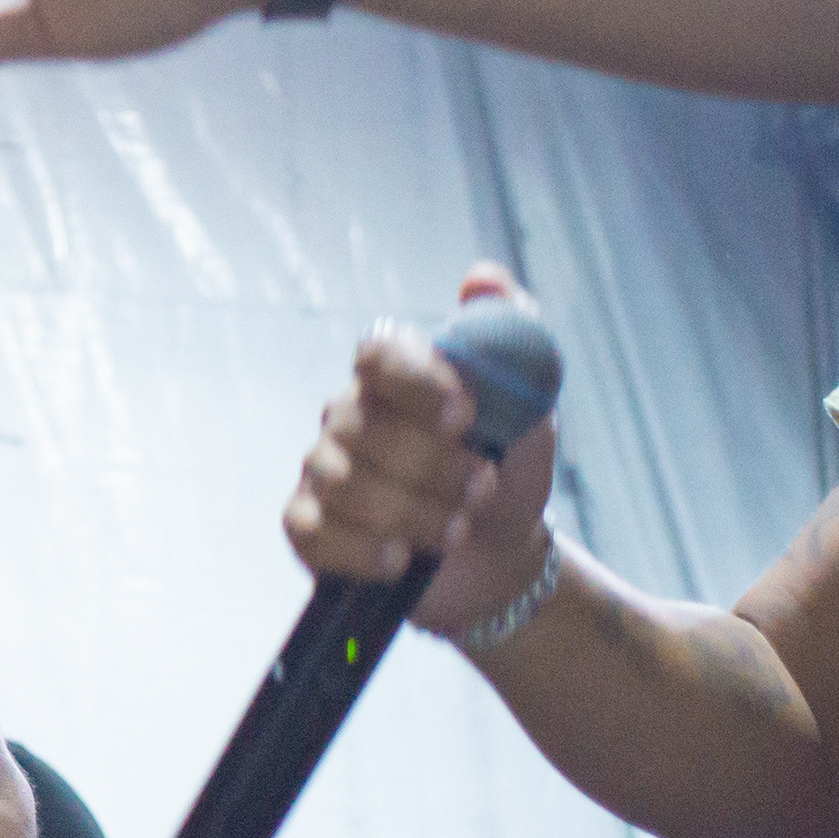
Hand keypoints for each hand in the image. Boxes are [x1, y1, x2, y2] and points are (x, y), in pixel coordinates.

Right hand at [283, 268, 560, 636]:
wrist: (498, 556)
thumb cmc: (507, 469)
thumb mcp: (529, 404)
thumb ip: (511, 336)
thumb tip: (481, 277)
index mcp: (395, 376)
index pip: (379, 353)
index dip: (416, 382)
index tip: (466, 416)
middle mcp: (349, 415)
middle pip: (363, 427)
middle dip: (431, 465)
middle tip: (483, 488)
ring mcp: (324, 471)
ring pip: (343, 483)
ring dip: (411, 512)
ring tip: (459, 531)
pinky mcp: (309, 528)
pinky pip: (313, 532)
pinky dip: (361, 549)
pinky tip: (401, 561)